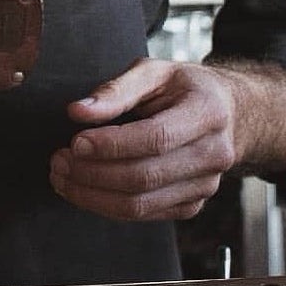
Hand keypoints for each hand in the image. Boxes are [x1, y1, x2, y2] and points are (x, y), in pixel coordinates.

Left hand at [49, 57, 237, 220]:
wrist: (227, 113)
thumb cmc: (184, 87)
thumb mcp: (154, 71)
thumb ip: (116, 89)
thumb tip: (78, 111)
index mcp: (206, 113)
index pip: (155, 138)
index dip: (111, 144)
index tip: (76, 142)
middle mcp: (213, 155)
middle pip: (145, 176)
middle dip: (93, 173)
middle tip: (58, 160)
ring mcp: (205, 185)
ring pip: (141, 204)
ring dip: (93, 195)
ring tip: (62, 177)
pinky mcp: (192, 204)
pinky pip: (145, 214)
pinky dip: (107, 206)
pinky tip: (83, 189)